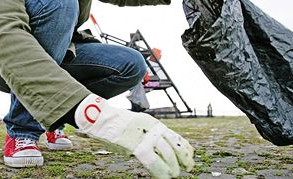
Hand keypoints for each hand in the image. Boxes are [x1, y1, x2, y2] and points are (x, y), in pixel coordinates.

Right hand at [75, 94, 193, 178]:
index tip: (191, 155)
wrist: (102, 119)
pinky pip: (152, 161)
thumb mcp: (138, 126)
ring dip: (172, 167)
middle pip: (174, 146)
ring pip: (166, 154)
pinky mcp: (135, 145)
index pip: (175, 137)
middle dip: (183, 159)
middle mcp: (152, 129)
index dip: (185, 148)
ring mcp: (144, 137)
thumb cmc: (117, 125)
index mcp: (154, 124)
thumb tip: (159, 148)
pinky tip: (164, 176)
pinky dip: (160, 171)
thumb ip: (149, 135)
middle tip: (188, 167)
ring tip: (174, 174)